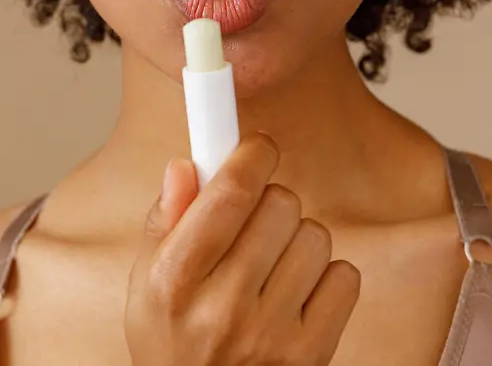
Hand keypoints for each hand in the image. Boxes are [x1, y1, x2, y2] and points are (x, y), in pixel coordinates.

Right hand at [125, 133, 360, 364]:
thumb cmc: (173, 345)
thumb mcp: (146, 286)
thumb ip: (164, 222)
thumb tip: (185, 165)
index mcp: (174, 282)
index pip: (230, 193)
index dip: (251, 154)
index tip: (257, 146)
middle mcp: (223, 308)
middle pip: (280, 204)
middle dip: (270, 201)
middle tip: (255, 223)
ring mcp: (271, 334)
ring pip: (316, 235)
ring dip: (298, 239)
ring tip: (273, 265)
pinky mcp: (311, 354)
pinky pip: (345, 276)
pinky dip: (327, 277)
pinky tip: (297, 293)